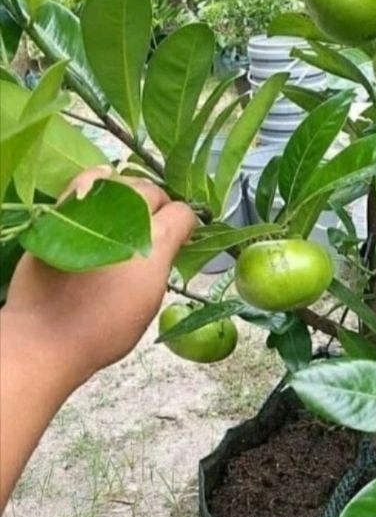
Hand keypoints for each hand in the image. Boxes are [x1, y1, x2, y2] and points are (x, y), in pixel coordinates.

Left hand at [2, 166, 195, 384]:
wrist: (48, 336)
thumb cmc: (106, 328)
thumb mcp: (152, 299)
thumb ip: (163, 262)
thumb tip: (168, 246)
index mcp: (155, 243)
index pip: (182, 213)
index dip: (185, 224)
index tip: (181, 237)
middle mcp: (128, 220)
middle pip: (153, 192)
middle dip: (160, 206)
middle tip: (154, 229)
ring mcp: (93, 212)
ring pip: (124, 182)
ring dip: (132, 194)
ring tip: (129, 214)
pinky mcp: (62, 213)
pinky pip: (85, 180)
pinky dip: (100, 180)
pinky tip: (106, 185)